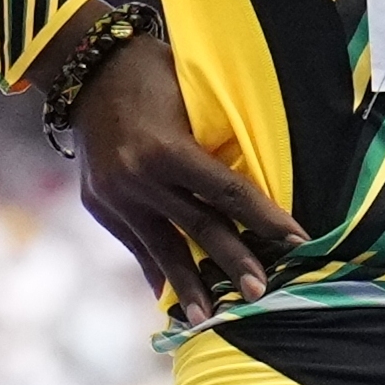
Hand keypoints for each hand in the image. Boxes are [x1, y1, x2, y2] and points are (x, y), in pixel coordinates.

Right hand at [67, 27, 301, 325]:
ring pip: (161, 247)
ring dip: (189, 283)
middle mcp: (136, 178)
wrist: (85, 68)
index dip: (266, 219)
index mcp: (164, 149)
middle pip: (198, 227)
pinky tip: (169, 294)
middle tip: (262, 293)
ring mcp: (113, 195)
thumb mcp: (189, 100)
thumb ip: (213, 145)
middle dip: (233, 263)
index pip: (227, 193)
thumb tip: (251, 189)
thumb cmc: (153, 73)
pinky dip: (154, 267)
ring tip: (208, 316)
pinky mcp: (98, 203)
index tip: (298, 241)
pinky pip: (134, 242)